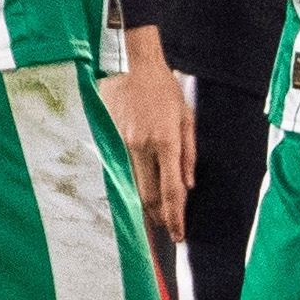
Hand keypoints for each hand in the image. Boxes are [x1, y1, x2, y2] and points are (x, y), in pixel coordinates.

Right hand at [103, 46, 194, 238]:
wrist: (133, 66)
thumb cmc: (164, 89)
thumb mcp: (186, 118)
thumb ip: (189, 154)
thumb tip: (189, 185)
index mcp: (165, 141)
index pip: (171, 189)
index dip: (175, 215)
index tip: (179, 234)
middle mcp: (141, 147)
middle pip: (147, 195)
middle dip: (158, 218)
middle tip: (168, 232)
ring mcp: (123, 145)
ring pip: (133, 187)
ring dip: (144, 207)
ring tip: (155, 220)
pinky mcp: (111, 140)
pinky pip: (123, 171)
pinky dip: (132, 187)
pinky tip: (138, 194)